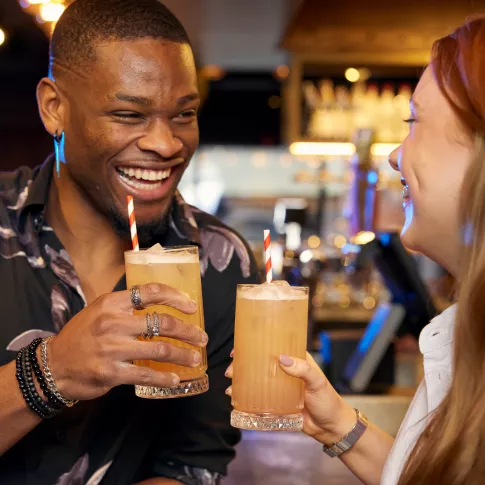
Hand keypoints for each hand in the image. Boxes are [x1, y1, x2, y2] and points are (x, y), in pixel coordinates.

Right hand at [48, 283, 207, 400]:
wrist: (53, 365)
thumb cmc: (82, 335)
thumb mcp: (100, 310)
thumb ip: (127, 306)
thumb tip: (161, 305)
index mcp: (112, 303)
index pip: (151, 292)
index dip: (176, 297)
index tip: (192, 306)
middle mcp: (113, 322)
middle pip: (162, 322)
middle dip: (188, 330)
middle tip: (201, 337)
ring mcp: (112, 348)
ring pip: (160, 349)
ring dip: (183, 354)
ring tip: (195, 358)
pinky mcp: (111, 372)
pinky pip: (146, 374)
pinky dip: (165, 378)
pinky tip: (176, 379)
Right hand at [225, 352, 354, 444]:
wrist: (331, 428)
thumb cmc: (328, 401)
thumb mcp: (317, 382)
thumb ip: (303, 370)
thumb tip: (283, 359)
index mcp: (296, 360)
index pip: (273, 347)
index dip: (256, 345)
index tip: (241, 347)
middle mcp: (285, 371)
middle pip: (259, 363)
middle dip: (243, 365)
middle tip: (232, 370)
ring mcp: (279, 388)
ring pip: (256, 380)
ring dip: (242, 382)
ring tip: (231, 386)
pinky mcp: (276, 404)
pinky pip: (259, 399)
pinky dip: (247, 398)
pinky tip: (236, 400)